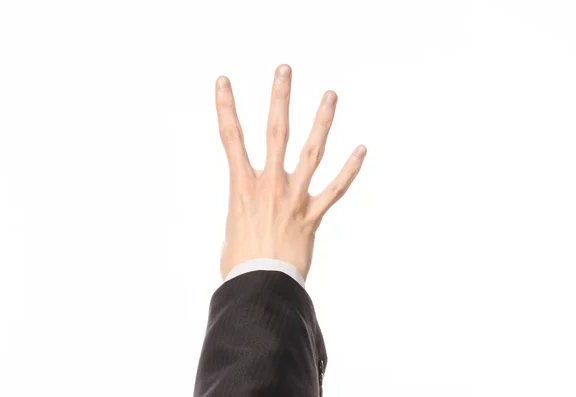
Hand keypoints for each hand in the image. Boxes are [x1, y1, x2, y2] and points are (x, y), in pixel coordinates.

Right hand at [217, 64, 366, 280]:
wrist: (259, 287)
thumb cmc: (239, 264)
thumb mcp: (232, 227)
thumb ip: (243, 207)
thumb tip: (252, 205)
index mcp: (241, 187)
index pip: (230, 138)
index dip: (225, 107)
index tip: (223, 81)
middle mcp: (269, 185)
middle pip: (275, 133)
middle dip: (280, 98)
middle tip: (285, 70)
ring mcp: (294, 198)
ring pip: (311, 152)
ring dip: (321, 121)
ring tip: (331, 94)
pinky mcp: (313, 216)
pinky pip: (335, 189)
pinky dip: (349, 169)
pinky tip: (361, 149)